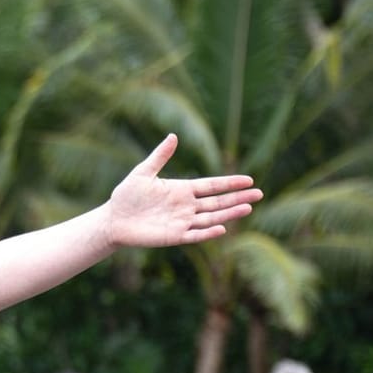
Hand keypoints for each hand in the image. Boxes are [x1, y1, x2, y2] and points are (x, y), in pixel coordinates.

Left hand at [104, 135, 261, 248]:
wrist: (113, 219)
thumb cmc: (126, 196)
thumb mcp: (143, 172)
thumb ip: (159, 156)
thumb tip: (173, 136)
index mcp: (182, 189)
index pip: (212, 186)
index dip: (230, 183)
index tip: (249, 180)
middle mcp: (186, 206)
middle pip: (218, 202)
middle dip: (238, 198)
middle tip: (259, 194)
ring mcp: (182, 222)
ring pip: (211, 218)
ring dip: (229, 214)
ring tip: (248, 208)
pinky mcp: (174, 236)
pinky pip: (195, 235)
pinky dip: (208, 232)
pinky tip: (222, 228)